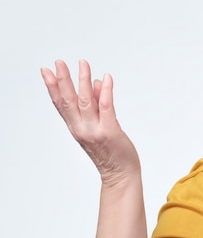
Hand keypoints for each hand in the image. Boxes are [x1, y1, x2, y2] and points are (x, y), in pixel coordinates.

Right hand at [41, 60, 139, 185]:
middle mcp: (82, 129)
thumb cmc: (111, 151)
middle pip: (68, 101)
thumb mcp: (99, 126)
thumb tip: (96, 82)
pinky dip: (105, 91)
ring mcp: (95, 130)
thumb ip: (97, 105)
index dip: (53, 87)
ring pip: (85, 101)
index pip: (61, 105)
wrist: (120, 174)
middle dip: (62, 80)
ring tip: (82, 64)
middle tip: (58, 63)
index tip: (47, 71)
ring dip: (83, 81)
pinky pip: (106, 107)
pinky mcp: (110, 131)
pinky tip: (105, 78)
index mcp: (76, 127)